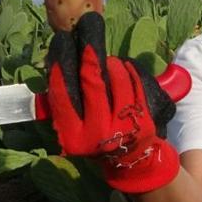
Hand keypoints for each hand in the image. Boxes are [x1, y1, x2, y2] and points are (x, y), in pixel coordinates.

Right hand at [46, 11, 178, 193]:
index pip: (62, 95)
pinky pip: (136, 86)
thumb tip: (58, 63)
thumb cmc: (97, 139)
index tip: (61, 43)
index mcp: (73, 136)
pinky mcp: (143, 121)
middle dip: (90, 56)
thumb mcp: (75, 129)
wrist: (130, 163)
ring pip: (116, 82)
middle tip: (88, 38)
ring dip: (112, 64)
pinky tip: (124, 66)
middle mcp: (97, 134)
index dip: (60, 67)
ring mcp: (123, 128)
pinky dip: (129, 71)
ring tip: (109, 60)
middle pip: (92, 84)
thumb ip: (67, 105)